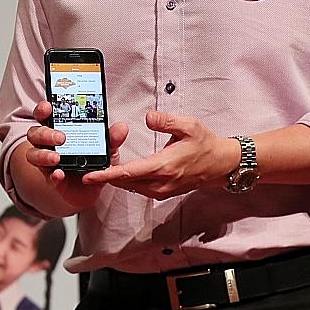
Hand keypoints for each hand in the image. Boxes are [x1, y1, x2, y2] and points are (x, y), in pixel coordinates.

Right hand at [18, 99, 130, 210]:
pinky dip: (53, 176)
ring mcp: (47, 163)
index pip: (44, 115)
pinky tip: (59, 175)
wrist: (92, 189)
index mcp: (57, 129)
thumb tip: (122, 127)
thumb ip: (112, 139)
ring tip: (56, 158)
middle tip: (61, 137)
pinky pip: (47, 177)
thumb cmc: (94, 162)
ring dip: (43, 155)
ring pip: (33, 154)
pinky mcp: (52, 180)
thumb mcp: (107, 148)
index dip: (43, 109)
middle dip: (45, 133)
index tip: (48, 107)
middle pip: (35, 133)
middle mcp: (48, 144)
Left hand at [80, 110, 238, 197]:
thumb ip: (167, 121)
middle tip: (87, 167)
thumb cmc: (206, 144)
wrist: (222, 164)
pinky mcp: (164, 192)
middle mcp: (161, 182)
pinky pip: (139, 189)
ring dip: (115, 179)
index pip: (128, 172)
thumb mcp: (189, 126)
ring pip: (131, 187)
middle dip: (105, 175)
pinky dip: (127, 181)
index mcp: (164, 166)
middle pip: (124, 182)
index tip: (90, 176)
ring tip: (99, 168)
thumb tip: (149, 118)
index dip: (106, 174)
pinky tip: (119, 173)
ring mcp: (162, 190)